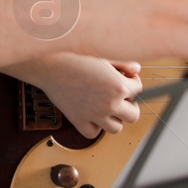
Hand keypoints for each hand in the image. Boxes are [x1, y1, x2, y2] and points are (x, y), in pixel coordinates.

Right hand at [5, 55, 142, 138]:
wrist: (49, 62)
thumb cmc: (74, 54)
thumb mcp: (104, 54)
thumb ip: (124, 62)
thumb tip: (136, 69)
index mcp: (119, 86)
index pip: (138, 89)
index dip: (132, 81)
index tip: (124, 77)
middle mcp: (109, 104)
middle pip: (133, 115)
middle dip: (129, 104)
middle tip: (120, 95)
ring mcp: (94, 115)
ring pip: (116, 128)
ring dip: (115, 118)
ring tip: (107, 106)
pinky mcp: (78, 120)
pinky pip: (93, 133)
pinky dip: (95, 127)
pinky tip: (92, 115)